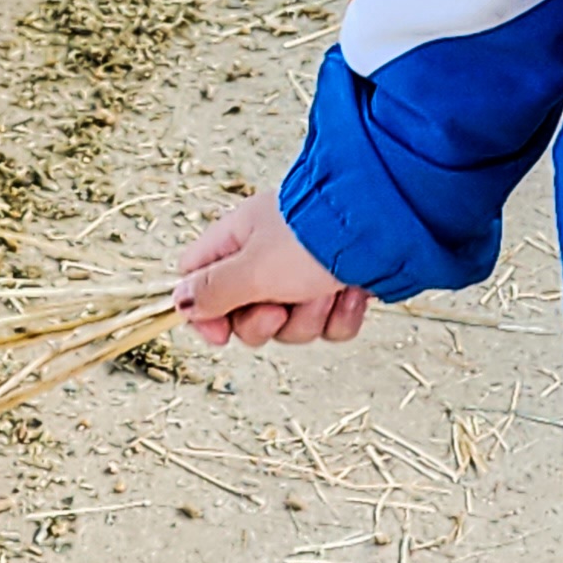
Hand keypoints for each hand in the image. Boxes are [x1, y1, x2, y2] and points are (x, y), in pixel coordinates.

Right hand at [175, 190, 372, 348]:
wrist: (382, 228)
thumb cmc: (311, 238)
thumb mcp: (253, 269)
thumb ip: (214, 291)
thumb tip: (180, 302)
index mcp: (236, 241)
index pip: (199, 283)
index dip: (206, 314)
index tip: (222, 334)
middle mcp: (266, 259)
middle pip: (245, 316)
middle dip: (266, 323)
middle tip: (280, 306)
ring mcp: (303, 275)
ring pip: (290, 327)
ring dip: (309, 317)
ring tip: (323, 288)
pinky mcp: (336, 288)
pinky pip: (327, 326)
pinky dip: (340, 316)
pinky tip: (350, 293)